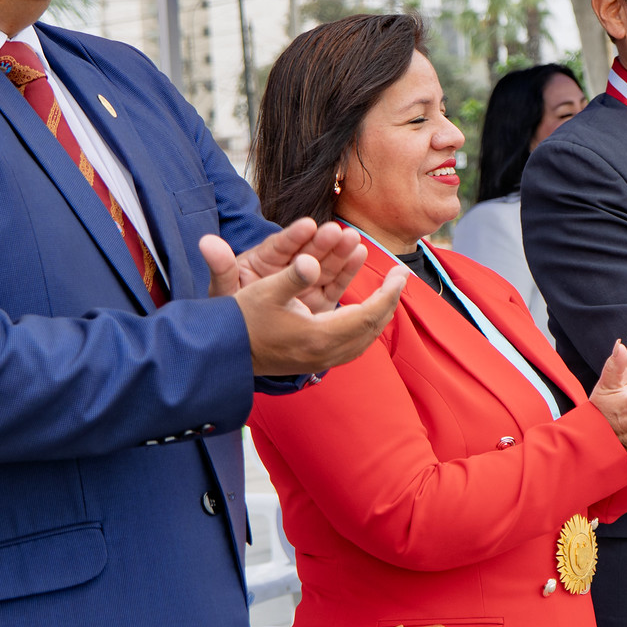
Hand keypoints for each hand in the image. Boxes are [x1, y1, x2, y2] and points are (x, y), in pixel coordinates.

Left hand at [202, 218, 366, 314]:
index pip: (279, 247)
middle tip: (337, 232)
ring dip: (339, 252)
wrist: (242, 341)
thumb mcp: (223, 290)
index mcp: (262, 262)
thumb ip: (220, 266)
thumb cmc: (230, 312)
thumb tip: (205, 242)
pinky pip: (334, 283)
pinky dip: (346, 269)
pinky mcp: (318, 300)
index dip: (293, 237)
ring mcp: (303, 283)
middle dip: (322, 242)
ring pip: (324, 265)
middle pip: (306, 253)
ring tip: (352, 240)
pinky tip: (358, 254)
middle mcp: (285, 269)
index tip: (307, 226)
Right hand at [232, 250, 407, 375]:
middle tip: (401, 276)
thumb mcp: (265, 292)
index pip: (367, 314)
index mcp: (318, 336)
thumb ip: (292, 276)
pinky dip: (365, 328)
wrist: (225, 356)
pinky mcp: (314, 363)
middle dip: (389, 300)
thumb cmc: (242, 321)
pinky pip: (353, 346)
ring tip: (389, 293)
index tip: (400, 273)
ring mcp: (320, 361)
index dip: (387, 293)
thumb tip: (311, 263)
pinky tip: (365, 315)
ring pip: (364, 339)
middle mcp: (324, 353)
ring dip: (379, 314)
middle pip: (371, 327)